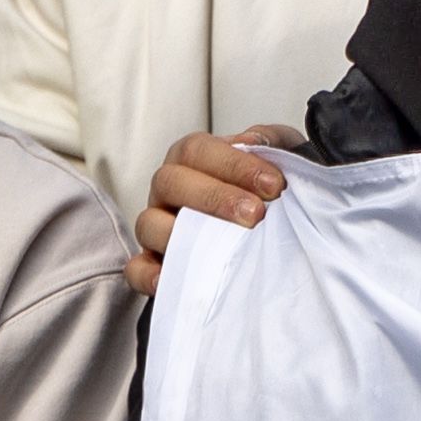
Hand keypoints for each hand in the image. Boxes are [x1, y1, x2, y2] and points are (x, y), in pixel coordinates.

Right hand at [133, 127, 302, 293]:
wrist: (283, 231)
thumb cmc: (271, 192)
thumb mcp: (282, 157)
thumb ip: (272, 142)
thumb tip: (253, 142)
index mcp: (193, 159)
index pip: (198, 150)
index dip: (234, 165)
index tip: (274, 183)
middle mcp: (170, 190)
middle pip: (170, 182)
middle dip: (215, 198)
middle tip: (256, 214)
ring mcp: (159, 226)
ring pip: (149, 224)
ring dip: (184, 235)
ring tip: (223, 247)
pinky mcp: (156, 263)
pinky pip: (138, 269)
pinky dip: (147, 274)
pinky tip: (167, 279)